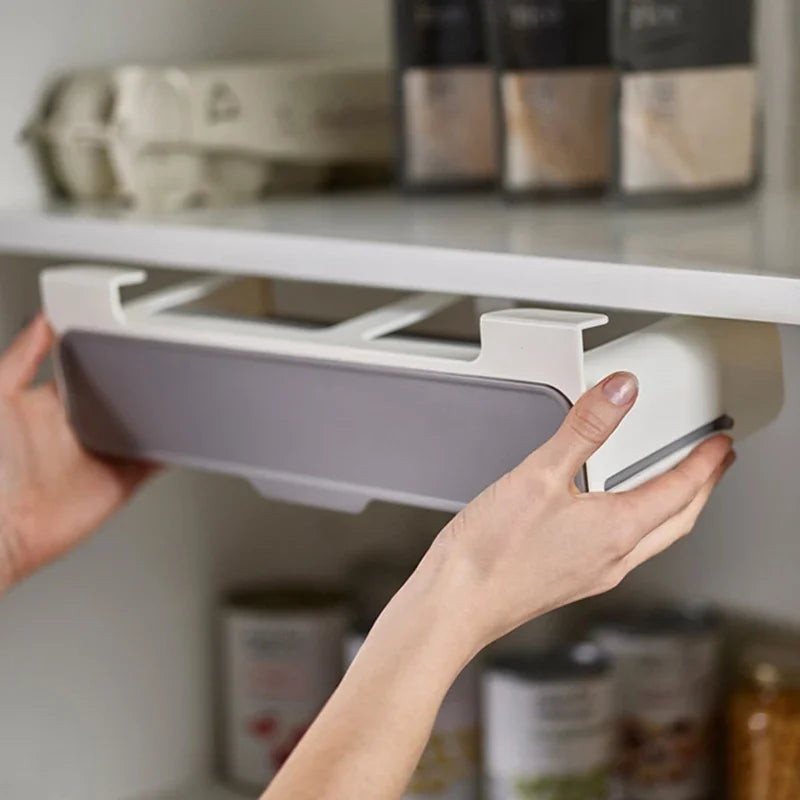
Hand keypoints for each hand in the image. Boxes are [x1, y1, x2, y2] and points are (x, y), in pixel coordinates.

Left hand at [0, 315, 155, 592]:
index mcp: (42, 406)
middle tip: (159, 365)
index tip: (126, 336)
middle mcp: (73, 430)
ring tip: (179, 395)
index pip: (83, 371)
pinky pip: (154, 462)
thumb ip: (21, 358)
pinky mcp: (119, 483)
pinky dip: (172, 450)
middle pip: (119, 396)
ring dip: (159, 414)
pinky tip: (183, 434)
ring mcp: (98, 457)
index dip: (105, 353)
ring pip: (141, 426)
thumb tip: (43, 320)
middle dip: (140, 382)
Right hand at [422, 371, 734, 654]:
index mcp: (615, 530)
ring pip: (653, 537)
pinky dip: (639, 525)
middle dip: (702, 490)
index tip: (720, 445)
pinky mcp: (572, 580)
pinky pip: (625, 549)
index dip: (704, 463)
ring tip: (675, 486)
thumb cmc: (491, 552)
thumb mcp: (538, 474)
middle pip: (678, 521)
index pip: (679, 491)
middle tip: (714, 466)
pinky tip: (614, 516)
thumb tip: (620, 393)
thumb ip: (584, 429)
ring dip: (674, 509)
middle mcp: (613, 558)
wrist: (457, 602)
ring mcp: (594, 573)